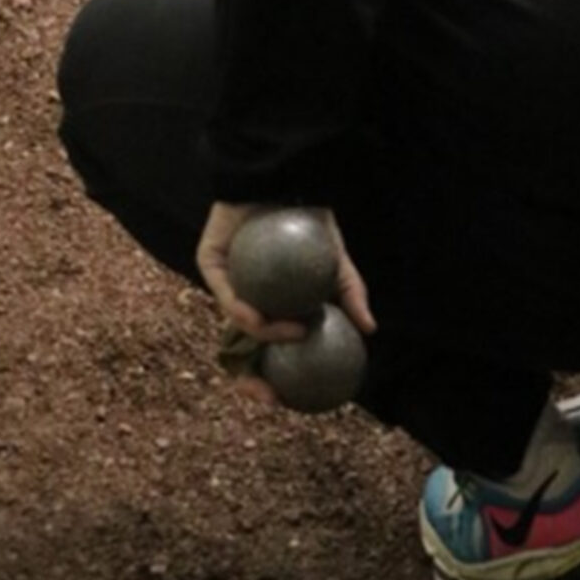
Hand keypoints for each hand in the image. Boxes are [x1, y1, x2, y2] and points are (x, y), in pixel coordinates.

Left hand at [197, 199, 376, 396]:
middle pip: (239, 350)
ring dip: (262, 336)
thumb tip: (370, 329)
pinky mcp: (209, 262)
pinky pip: (222, 293)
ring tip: (291, 332)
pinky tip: (257, 316)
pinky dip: (240, 309)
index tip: (287, 401)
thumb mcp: (335, 259)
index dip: (270, 380)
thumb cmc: (308, 219)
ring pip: (231, 324)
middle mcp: (243, 298)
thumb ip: (349, 292)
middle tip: (270, 395)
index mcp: (268, 305)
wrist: (285, 177)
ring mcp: (225, 282)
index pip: (265, 352)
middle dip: (249, 380)